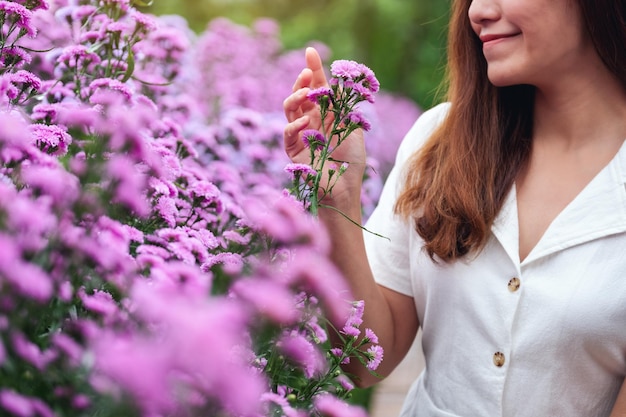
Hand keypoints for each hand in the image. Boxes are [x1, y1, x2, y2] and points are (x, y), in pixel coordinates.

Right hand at [283, 47, 366, 208]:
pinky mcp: (293, 151)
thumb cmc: (351, 162)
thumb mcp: (353, 130)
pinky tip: (305, 121)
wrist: (344, 189)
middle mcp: (311, 121)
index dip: (313, 70)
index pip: (318, 88)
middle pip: (301, 94)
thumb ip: (344, 109)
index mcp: (326, 114)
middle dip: (302, 80)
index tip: (310, 52)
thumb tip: (339, 88)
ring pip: (289, 108)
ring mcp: (300, 135)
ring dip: (295, 97)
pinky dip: (294, 125)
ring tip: (305, 92)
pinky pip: (288, 133)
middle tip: (306, 71)